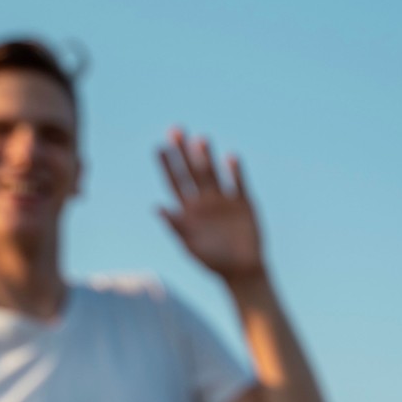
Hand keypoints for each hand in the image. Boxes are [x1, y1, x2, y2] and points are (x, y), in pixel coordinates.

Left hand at [158, 128, 264, 281]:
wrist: (243, 271)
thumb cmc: (213, 262)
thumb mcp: (190, 246)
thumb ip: (176, 226)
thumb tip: (157, 207)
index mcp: (189, 211)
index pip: (175, 182)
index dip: (167, 165)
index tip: (159, 147)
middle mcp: (205, 201)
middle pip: (192, 172)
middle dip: (183, 152)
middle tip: (175, 130)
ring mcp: (224, 201)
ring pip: (213, 173)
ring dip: (206, 156)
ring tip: (200, 139)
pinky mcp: (244, 204)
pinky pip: (238, 183)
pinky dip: (234, 171)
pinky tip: (230, 157)